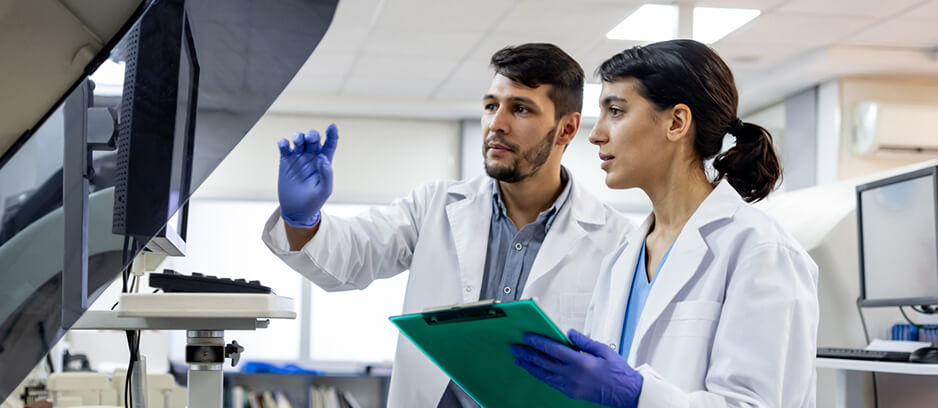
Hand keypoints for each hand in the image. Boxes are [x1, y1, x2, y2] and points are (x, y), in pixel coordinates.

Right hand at [277, 124, 337, 226]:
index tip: (332, 126)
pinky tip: (284, 146)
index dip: (332, 134)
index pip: (330, 145)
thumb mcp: (324, 191)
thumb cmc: (313, 202)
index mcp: (324, 163)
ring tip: (297, 142)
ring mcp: (298, 158)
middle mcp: (312, 157)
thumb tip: (323, 158)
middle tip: (309, 138)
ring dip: (298, 136)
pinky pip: (284, 147)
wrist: (296, 211)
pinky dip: (283, 143)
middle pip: (313, 139)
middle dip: (312, 134)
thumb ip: (326, 174)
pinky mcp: (285, 161)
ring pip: (299, 139)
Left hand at [510, 329, 642, 407]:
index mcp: (580, 362)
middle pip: (544, 362)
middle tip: (515, 349)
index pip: (553, 349)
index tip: (527, 337)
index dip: (538, 343)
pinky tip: (535, 372)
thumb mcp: (603, 350)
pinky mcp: (571, 393)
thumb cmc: (617, 372)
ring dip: (530, 367)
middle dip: (528, 355)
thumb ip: (584, 341)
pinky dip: (541, 376)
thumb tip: (569, 333)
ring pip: (544, 375)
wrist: (625, 393)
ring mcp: (570, 386)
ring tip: (519, 361)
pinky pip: (551, 383)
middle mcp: (572, 375)